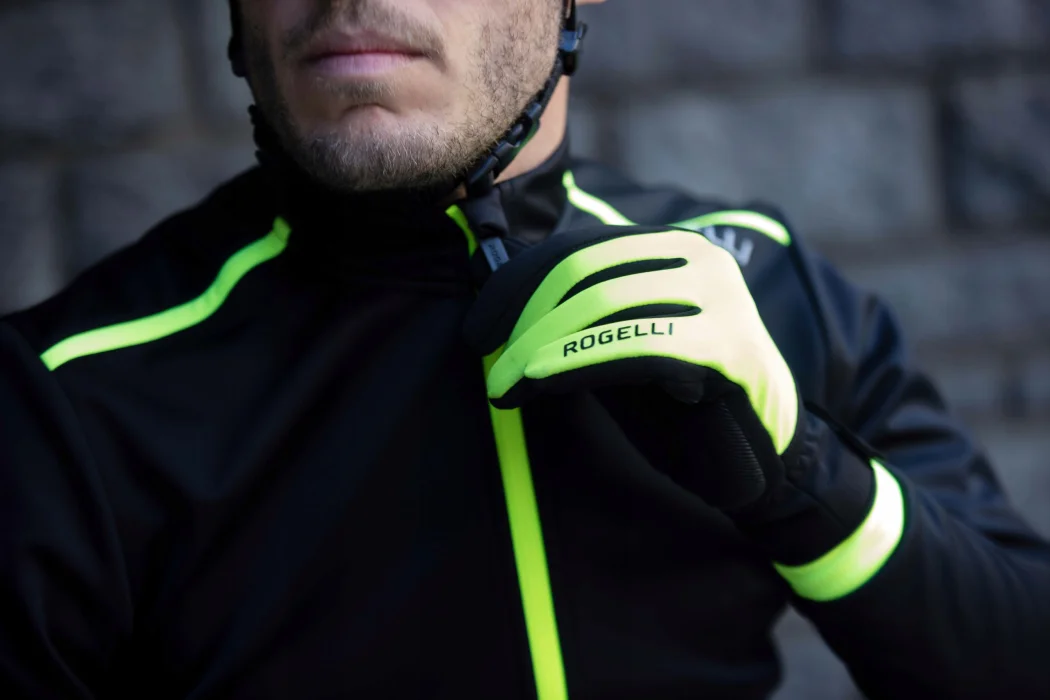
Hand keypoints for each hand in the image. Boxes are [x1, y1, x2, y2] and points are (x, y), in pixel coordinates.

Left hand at [464, 225, 804, 511]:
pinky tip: (538, 382)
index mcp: (672, 248)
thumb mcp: (622, 345)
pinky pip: (633, 345)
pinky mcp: (725, 347)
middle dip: (523, 319)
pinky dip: (574, 361)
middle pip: (584, 272)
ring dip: (538, 347)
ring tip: (504, 385)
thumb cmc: (683, 403)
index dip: (517, 285)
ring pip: (603, 304)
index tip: (479, 328)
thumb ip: (580, 319)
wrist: (761, 454)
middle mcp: (699, 259)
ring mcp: (719, 299)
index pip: (577, 250)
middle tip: (489, 365)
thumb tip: (500, 312)